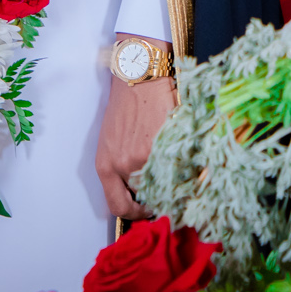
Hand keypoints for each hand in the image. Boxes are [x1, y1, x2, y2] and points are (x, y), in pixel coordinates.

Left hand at [96, 68, 176, 218]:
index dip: (135, 213)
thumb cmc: (124, 107)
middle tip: (167, 184)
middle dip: (156, 191)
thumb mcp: (112, 142)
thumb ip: (122, 167)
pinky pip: (175, 165)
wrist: (138, 78)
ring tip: (176, 165)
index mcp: (106, 167)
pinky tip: (184, 153)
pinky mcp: (163, 144)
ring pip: (162, 180)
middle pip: (144, 194)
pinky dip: (182, 163)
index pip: (118, 206)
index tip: (145, 208)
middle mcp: (123, 166)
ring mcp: (143, 156)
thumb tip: (142, 190)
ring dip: (170, 176)